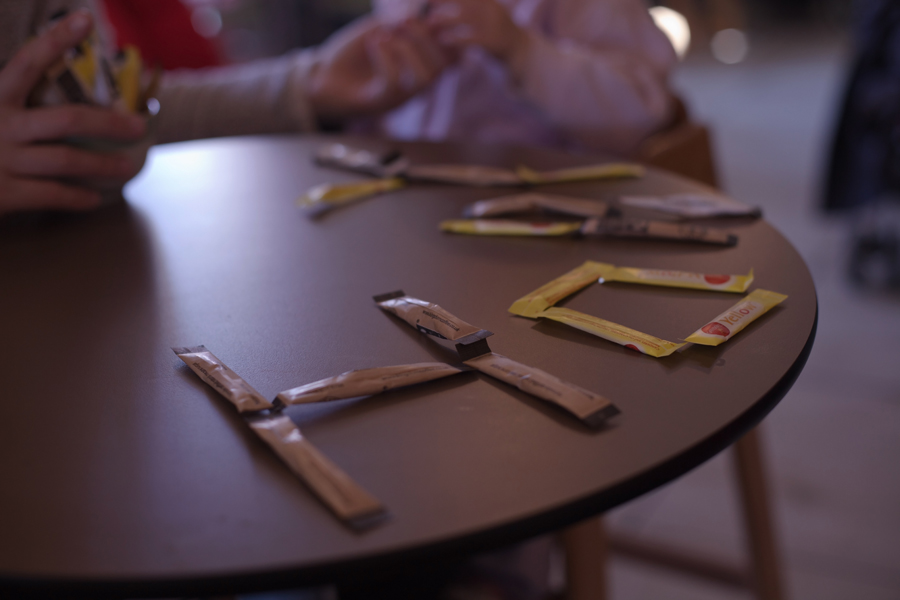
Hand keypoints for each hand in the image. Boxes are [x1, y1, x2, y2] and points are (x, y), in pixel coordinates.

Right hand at [0, 10, 146, 214]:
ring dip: (104, 164)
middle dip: (109, 123)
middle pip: (68, 119)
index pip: (26, 62)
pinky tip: (92, 198)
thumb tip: (38, 92)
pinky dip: (76, 197)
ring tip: (127, 167)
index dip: (55, 40)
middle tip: (139, 125)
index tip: (84, 19)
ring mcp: (3, 160)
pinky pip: (52, 194)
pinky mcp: (4, 194)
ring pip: (68, 159)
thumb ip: (8, 96)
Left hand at [309, 17, 451, 120]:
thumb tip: (428, 16)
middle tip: (402, 22)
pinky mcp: (381, 103)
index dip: (447, 32)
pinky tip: (373, 44)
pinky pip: (394, 83)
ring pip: (424, 78)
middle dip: (425, 38)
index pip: (452, 54)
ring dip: (407, 49)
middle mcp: (415, 83)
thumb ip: (403, 22)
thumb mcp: (381, 28)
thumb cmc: (353, 52)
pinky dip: (385, 57)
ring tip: (385, 35)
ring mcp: (400, 96)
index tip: (428, 12)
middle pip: (442, 66)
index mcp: (421, 64)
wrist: (322, 74)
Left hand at [426, 0, 527, 63]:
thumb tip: (446, 5)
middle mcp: (492, 9)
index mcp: (488, 1)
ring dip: (447, 18)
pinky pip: (471, 39)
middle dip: (445, 0)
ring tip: (430, 22)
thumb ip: (471, 7)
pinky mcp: (493, 42)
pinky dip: (455, 39)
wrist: (520, 50)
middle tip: (427, 1)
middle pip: (466, 1)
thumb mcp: (487, 13)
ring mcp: (494, 25)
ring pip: (467, 17)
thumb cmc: (497, 31)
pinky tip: (443, 40)